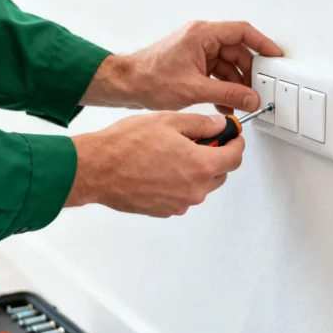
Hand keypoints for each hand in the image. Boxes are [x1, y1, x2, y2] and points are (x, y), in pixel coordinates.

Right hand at [65, 112, 243, 216]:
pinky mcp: (164, 211)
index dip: (236, 143)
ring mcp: (179, 204)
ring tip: (172, 153)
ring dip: (196, 171)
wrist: (97, 169)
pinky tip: (160, 168)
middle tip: (198, 141)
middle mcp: (194, 190)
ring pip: (201, 186)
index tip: (232, 136)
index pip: (235, 157)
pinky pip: (183, 196)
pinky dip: (179, 183)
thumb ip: (200, 124)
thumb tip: (218, 126)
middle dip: (216, 156)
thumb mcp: (168, 121)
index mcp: (200, 166)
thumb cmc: (126, 145)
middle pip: (221, 174)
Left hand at [83, 21, 282, 114]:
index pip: (242, 31)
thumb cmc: (149, 78)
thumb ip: (227, 94)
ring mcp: (196, 51)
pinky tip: (226, 104)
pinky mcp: (191, 63)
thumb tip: (251, 98)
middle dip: (248, 73)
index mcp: (202, 34)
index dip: (263, 43)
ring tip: (242, 102)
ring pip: (227, 64)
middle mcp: (200, 38)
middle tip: (258, 90)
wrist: (126, 85)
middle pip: (236, 50)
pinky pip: (215, 72)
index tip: (275, 56)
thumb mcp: (194, 89)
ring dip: (235, 84)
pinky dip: (222, 87)